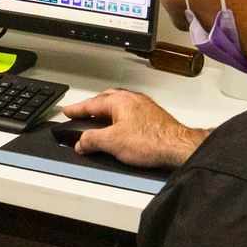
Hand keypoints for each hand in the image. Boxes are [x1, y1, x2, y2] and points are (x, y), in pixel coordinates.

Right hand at [62, 89, 207, 168]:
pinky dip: (119, 121)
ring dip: (106, 115)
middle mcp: (132, 99)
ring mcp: (144, 107)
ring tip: (99, 126)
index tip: (68, 111)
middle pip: (105, 101)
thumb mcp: (112, 142)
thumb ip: (91, 140)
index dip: (77, 110)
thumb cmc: (152, 140)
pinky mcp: (152, 117)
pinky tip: (120, 131)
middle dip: (92, 109)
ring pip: (118, 107)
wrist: (178, 147)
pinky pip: (129, 115)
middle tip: (81, 116)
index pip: (91, 104)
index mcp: (119, 100)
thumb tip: (81, 142)